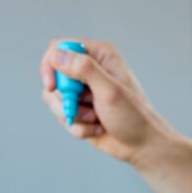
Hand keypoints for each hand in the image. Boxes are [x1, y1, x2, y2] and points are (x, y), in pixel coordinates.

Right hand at [39, 38, 172, 164]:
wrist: (141, 145)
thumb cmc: (133, 116)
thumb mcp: (110, 91)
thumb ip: (85, 70)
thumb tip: (58, 55)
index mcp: (98, 54)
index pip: (59, 47)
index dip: (50, 66)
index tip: (51, 86)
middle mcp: (88, 68)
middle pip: (53, 75)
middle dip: (66, 97)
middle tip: (88, 106)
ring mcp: (82, 89)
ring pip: (53, 98)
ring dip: (73, 114)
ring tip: (95, 119)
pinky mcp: (78, 108)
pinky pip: (61, 114)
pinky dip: (77, 126)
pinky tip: (97, 128)